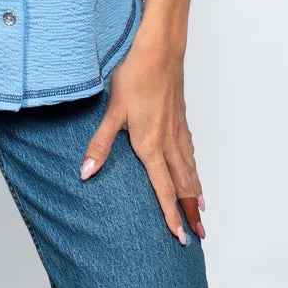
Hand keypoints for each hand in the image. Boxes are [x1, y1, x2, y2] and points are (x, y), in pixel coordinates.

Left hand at [79, 35, 204, 243]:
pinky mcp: (180, 116)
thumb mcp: (112, 112)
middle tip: (200, 233)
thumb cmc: (134, 77)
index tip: (181, 237)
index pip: (163, 188)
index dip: (171, 214)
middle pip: (183, 184)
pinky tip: (194, 168)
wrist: (159, 50)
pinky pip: (190, 150)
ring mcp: (177, 129)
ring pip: (190, 168)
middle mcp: (168, 142)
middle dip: (190, 210)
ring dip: (196, 191)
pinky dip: (195, 166)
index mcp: (150, 145)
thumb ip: (100, 145)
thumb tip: (85, 173)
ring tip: (201, 208)